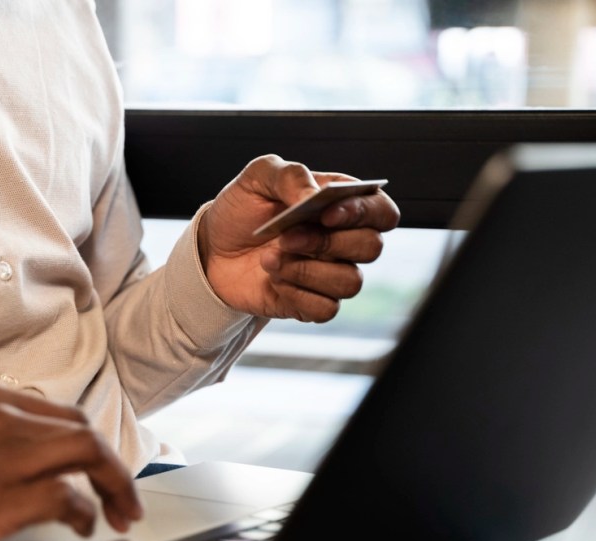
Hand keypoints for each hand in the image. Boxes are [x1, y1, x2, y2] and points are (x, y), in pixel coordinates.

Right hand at [0, 384, 142, 540]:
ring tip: (118, 514)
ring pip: (87, 453)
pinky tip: (79, 526)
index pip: (66, 417)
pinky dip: (82, 512)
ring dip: (114, 487)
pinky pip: (64, 497)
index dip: (96, 448)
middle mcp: (0, 419)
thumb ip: (2, 432)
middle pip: (85, 433)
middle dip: (117, 470)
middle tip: (126, 501)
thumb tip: (52, 456)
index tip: (106, 474)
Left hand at [198, 154, 399, 321]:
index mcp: (342, 205)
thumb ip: (290, 176)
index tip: (327, 214)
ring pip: (351, 282)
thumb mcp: (259, 177)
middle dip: (325, 243)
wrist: (213, 249)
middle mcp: (345, 241)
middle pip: (371, 247)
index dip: (364, 213)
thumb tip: (314, 197)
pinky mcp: (314, 303)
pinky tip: (273, 280)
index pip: (382, 212)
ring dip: (306, 271)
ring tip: (270, 259)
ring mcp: (332, 274)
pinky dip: (296, 295)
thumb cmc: (243, 210)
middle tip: (285, 237)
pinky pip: (326, 308)